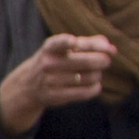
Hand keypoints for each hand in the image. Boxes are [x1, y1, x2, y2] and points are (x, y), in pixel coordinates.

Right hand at [0, 30, 116, 130]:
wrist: (28, 85)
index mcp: (50, 47)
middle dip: (103, 60)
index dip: (66, 42)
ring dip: (98, 75)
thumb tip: (110, 48)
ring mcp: (51, 81)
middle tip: (106, 60)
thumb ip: (88, 43)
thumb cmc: (55, 61)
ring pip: (90, 77)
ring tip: (95, 73)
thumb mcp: (64, 48)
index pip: (58, 43)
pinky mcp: (56, 96)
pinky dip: (95, 88)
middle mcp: (49, 63)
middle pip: (86, 61)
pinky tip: (95, 85)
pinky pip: (85, 92)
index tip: (73, 42)